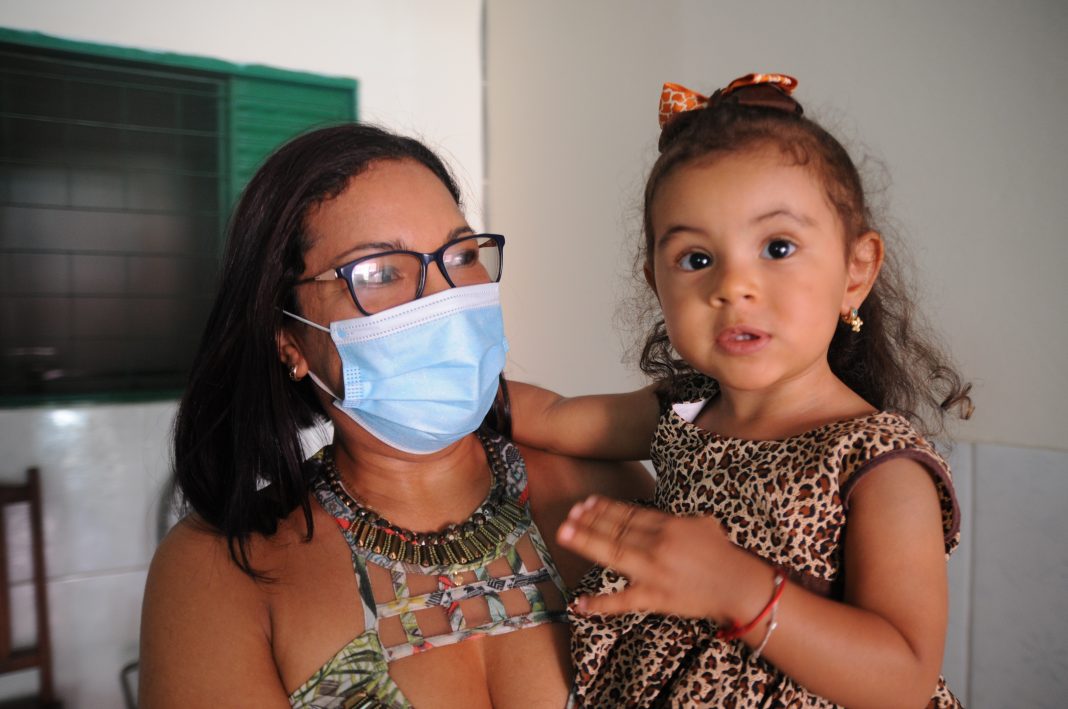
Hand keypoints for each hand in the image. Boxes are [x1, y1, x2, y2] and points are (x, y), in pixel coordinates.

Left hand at [556, 495, 738, 618]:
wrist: (738, 585)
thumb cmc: (722, 555)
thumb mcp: (702, 524)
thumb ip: (676, 519)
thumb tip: (657, 517)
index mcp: (668, 525)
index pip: (629, 514)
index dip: (605, 508)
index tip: (586, 503)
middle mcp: (657, 545)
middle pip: (616, 530)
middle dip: (589, 521)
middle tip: (568, 516)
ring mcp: (653, 572)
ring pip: (613, 553)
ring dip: (586, 542)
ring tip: (565, 534)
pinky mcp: (654, 598)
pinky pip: (622, 602)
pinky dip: (599, 604)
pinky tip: (579, 603)